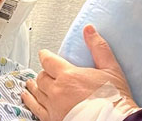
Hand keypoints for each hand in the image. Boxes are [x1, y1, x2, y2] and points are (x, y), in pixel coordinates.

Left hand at [22, 25, 139, 120]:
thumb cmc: (114, 98)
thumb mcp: (110, 68)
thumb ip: (98, 48)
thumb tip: (89, 30)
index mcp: (68, 75)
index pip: (48, 61)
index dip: (45, 56)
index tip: (44, 54)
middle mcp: (57, 91)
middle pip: (42, 77)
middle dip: (43, 73)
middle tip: (45, 72)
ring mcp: (53, 107)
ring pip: (36, 93)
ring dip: (34, 87)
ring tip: (31, 84)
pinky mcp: (53, 120)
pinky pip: (35, 109)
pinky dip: (30, 102)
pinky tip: (27, 99)